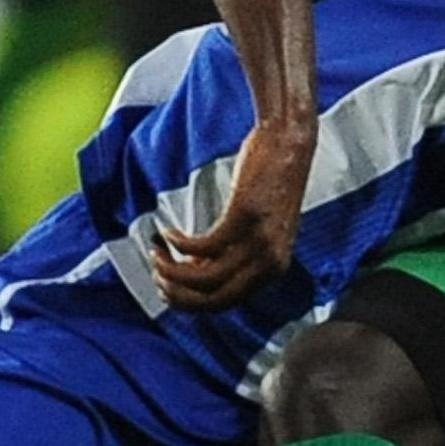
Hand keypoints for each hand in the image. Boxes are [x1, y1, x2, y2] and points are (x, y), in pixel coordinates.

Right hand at [151, 118, 315, 311]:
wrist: (288, 142)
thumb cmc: (269, 180)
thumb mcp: (255, 227)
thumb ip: (233, 252)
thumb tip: (195, 267)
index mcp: (275, 270)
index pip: (226, 304)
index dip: (190, 303)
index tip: (167, 290)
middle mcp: (270, 263)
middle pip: (214, 300)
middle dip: (178, 296)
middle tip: (156, 277)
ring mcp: (259, 241)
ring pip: (205, 278)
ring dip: (172, 271)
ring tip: (156, 254)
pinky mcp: (245, 217)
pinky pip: (202, 246)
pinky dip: (178, 243)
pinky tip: (167, 232)